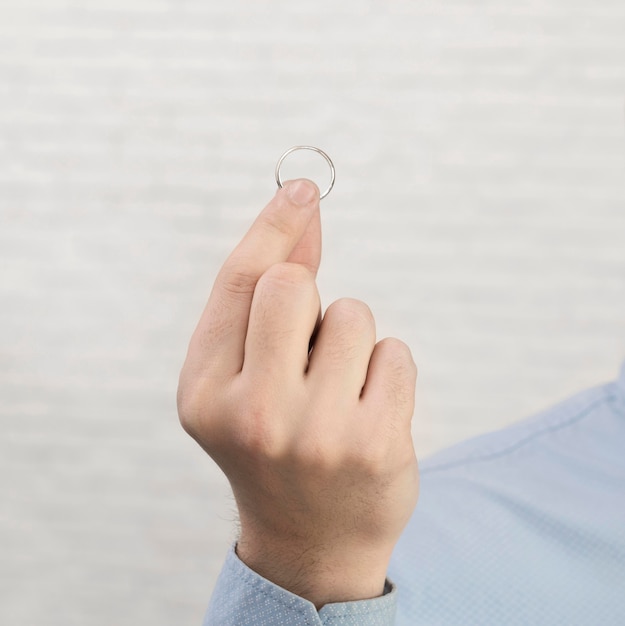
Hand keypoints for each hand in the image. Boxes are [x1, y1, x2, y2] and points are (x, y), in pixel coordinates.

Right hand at [177, 180, 418, 608]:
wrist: (312, 538)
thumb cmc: (275, 442)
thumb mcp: (247, 378)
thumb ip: (264, 297)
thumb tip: (302, 212)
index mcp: (204, 391)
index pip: (238, 284)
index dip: (272, 227)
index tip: (303, 189)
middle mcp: (250, 413)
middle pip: (293, 285)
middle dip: (311, 297)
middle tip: (310, 346)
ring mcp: (314, 434)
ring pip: (354, 316)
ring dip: (353, 341)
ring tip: (339, 391)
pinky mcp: (373, 445)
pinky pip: (395, 353)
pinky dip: (387, 372)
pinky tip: (369, 414)